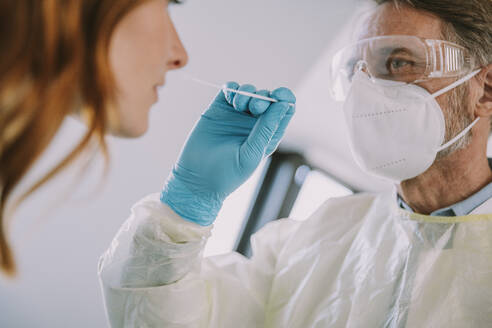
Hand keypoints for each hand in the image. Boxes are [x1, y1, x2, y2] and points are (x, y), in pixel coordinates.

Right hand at [160, 82, 295, 225]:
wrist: (197, 179)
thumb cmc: (228, 173)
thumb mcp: (252, 153)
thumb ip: (267, 128)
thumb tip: (284, 105)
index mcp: (268, 134)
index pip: (284, 110)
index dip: (285, 98)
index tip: (279, 96)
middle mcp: (254, 123)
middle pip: (267, 98)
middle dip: (263, 97)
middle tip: (254, 108)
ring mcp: (236, 115)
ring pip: (249, 92)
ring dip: (247, 92)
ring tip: (238, 105)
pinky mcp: (219, 109)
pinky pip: (229, 90)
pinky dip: (232, 88)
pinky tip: (230, 99)